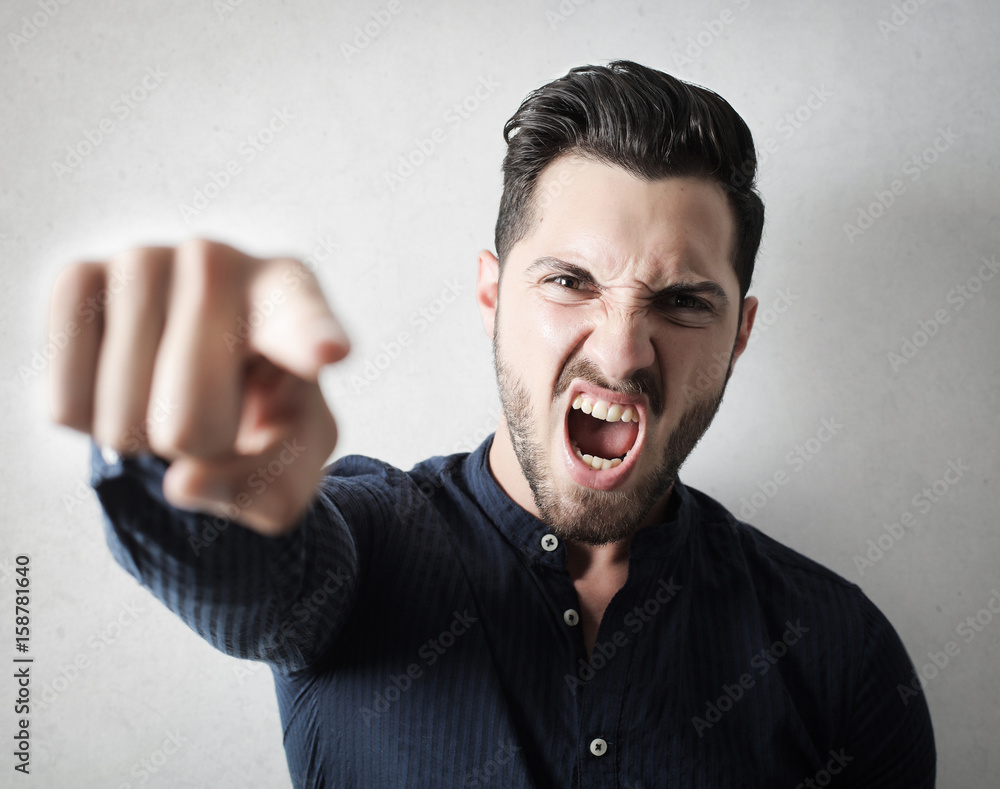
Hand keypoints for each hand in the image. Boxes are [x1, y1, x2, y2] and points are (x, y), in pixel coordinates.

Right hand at [49, 239, 349, 534]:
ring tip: (167, 388)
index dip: (311, 339)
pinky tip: (121, 379)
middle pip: (190, 424)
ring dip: (142, 438)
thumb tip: (183, 483)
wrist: (200, 366)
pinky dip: (89, 421)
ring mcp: (144, 259)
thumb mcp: (291, 461)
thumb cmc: (261, 409)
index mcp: (294, 298)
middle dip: (198, 448)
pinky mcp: (77, 278)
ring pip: (122, 422)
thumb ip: (264, 489)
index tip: (327, 352)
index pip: (302, 321)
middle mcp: (219, 261)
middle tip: (214, 408)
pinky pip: (66, 403)